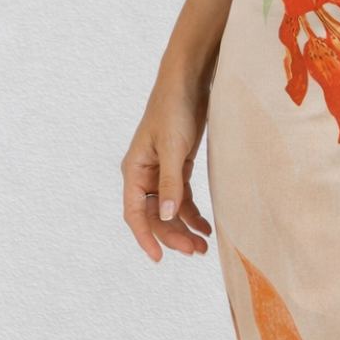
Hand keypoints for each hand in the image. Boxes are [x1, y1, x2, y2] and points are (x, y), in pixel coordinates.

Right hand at [121, 69, 213, 263]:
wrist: (188, 81)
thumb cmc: (174, 109)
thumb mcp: (174, 148)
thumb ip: (170, 183)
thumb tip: (165, 217)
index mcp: (134, 169)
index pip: (134, 213)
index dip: (145, 237)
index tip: (159, 258)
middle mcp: (144, 174)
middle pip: (154, 215)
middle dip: (173, 235)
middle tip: (196, 251)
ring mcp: (161, 171)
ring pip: (169, 209)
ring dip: (184, 227)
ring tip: (203, 246)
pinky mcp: (178, 165)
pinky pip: (181, 197)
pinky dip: (191, 212)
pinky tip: (205, 226)